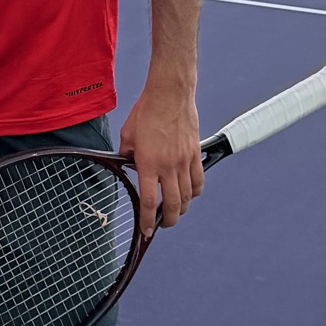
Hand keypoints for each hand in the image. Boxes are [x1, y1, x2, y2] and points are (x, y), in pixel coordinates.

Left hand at [119, 77, 202, 237]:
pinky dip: (194, 193)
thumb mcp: (127, 135)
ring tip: (173, 212)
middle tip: (161, 225)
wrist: (170, 94)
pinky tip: (188, 194)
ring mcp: (184, 161)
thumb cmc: (146, 112)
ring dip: (180, 209)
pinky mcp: (195, 154)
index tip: (146, 231)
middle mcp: (168, 166)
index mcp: (148, 163)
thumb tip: (129, 166)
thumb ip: (127, 156)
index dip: (147, 221)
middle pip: (171, 206)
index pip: (148, 202)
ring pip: (187, 197)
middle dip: (167, 222)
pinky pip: (198, 181)